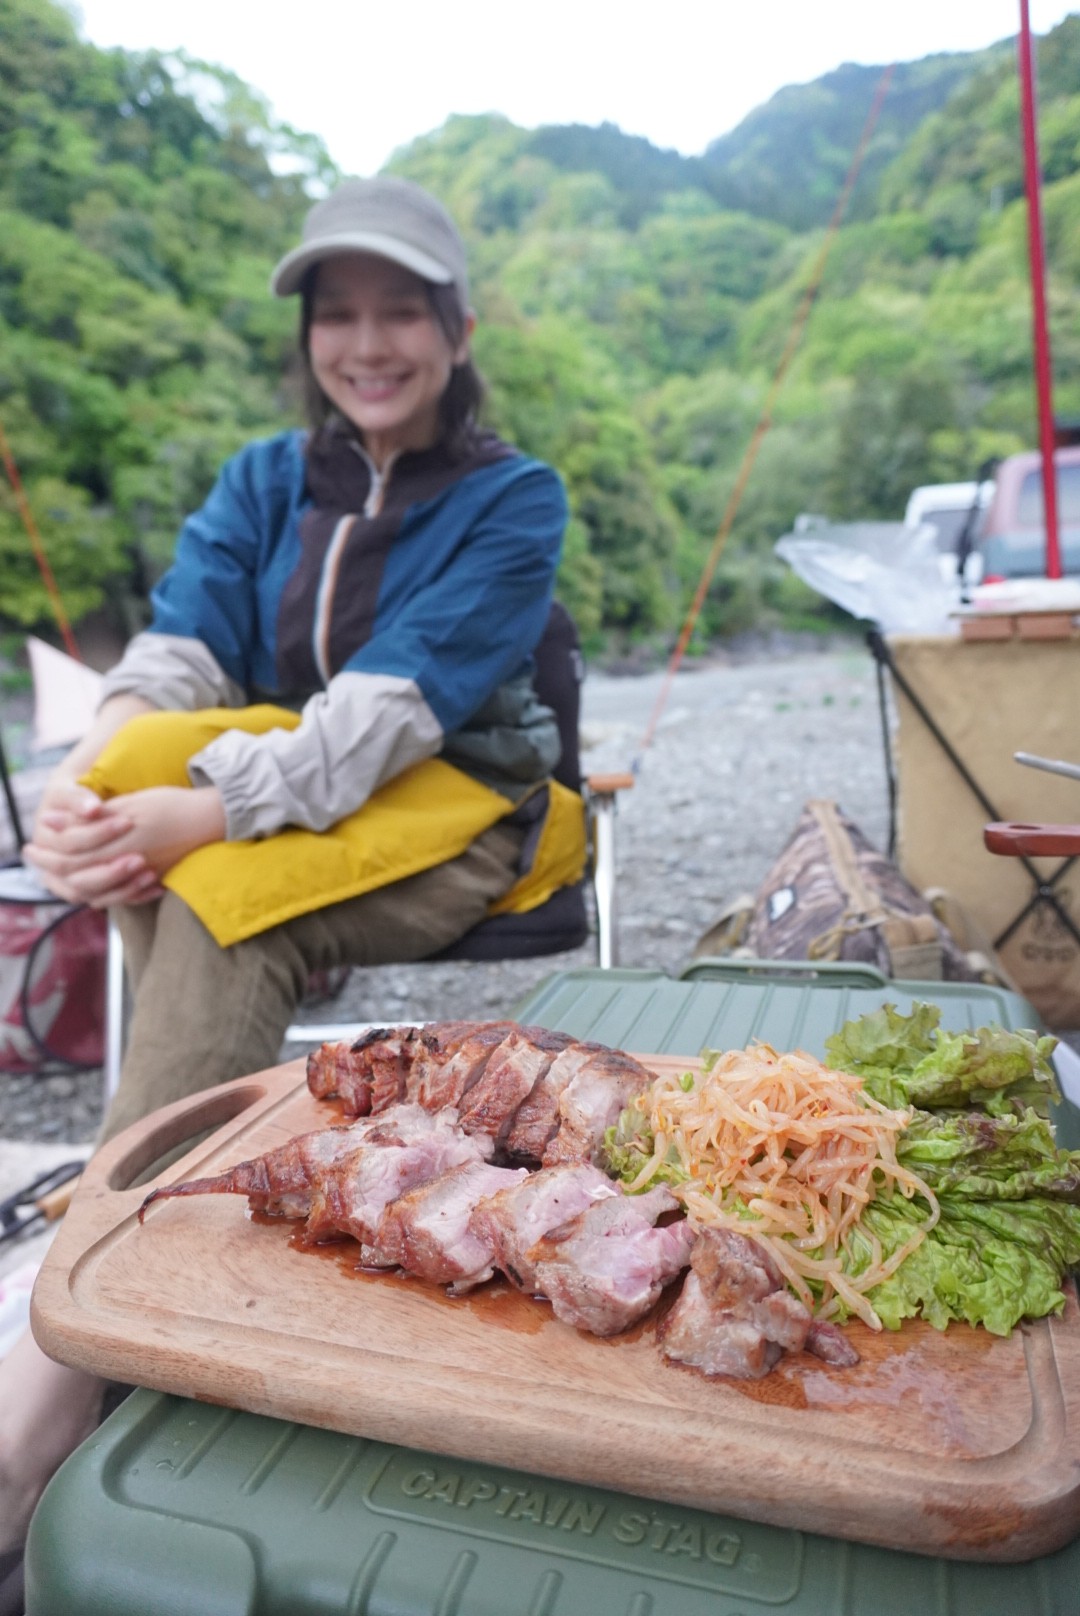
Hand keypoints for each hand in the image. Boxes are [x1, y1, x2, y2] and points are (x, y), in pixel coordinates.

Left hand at [25, 786, 225, 907]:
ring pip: (97, 891)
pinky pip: (120, 897)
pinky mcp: (153, 881)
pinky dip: (103, 894)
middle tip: (34, 857)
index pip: (71, 854)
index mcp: (120, 842)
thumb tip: (51, 821)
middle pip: (78, 875)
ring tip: (57, 873)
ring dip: (74, 882)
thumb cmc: (171, 804)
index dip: (48, 850)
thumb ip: (91, 818)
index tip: (31, 844)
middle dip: (51, 867)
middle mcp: (128, 864)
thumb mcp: (130, 804)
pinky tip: (93, 887)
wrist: (214, 819)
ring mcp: (141, 876)